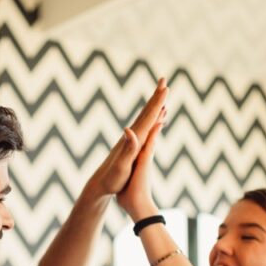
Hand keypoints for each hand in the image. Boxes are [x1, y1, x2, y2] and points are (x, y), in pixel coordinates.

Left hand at [87, 79, 167, 198]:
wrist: (99, 185)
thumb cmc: (112, 179)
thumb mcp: (121, 165)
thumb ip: (128, 148)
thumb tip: (128, 129)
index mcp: (133, 139)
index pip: (148, 117)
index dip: (157, 102)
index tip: (166, 87)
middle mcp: (131, 136)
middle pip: (146, 112)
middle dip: (156, 96)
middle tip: (164, 80)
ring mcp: (129, 140)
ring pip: (144, 118)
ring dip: (153, 106)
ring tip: (160, 96)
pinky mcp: (129, 146)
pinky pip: (143, 128)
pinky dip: (150, 120)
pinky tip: (152, 120)